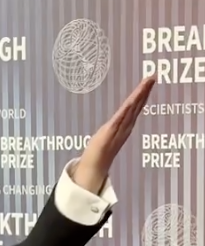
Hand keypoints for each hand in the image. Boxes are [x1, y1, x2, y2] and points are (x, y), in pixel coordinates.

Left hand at [72, 76, 155, 194]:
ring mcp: (118, 130)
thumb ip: (113, 129)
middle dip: (145, 92)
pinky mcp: (110, 132)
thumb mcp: (108, 136)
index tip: (150, 81)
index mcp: (124, 127)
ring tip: (147, 82)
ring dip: (139, 96)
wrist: (93, 168)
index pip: (135, 108)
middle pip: (136, 106)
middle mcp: (124, 127)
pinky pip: (120, 118)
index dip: (143, 95)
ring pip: (131, 109)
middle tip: (153, 77)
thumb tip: (114, 123)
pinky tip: (131, 100)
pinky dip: (127, 109)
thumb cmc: (98, 154)